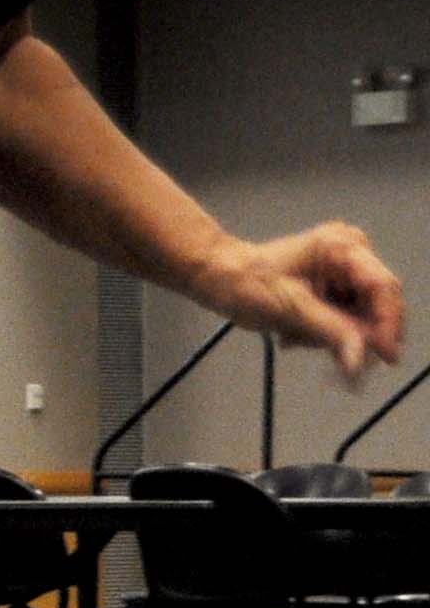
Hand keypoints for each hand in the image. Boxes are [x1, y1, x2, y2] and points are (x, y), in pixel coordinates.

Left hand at [196, 221, 407, 378]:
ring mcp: (345, 271)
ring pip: (362, 317)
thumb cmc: (245, 282)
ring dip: (331, 336)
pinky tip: (293, 334)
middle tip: (331, 357)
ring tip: (293, 336)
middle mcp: (351, 254)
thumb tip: (359, 360)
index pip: (382, 287)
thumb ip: (331, 332)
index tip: (386, 356)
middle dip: (354, 334)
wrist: (219, 277)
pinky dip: (323, 334)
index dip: (388, 323)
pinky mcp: (336, 288)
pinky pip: (346, 319)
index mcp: (342, 247)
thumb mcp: (290, 309)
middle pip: (377, 304)